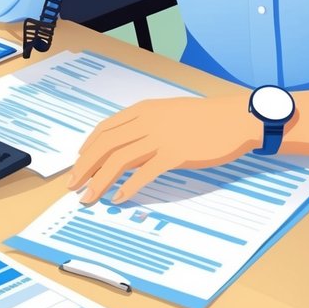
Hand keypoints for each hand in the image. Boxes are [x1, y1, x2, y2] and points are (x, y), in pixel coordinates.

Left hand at [66, 96, 263, 204]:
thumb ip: (147, 123)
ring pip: (119, 161)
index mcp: (144, 109)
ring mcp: (161, 137)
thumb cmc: (205, 117)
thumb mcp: (170, 112)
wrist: (234, 118)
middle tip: (73, 186)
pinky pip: (145, 173)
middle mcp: (147, 121)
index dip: (88, 148)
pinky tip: (119, 198)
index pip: (105, 129)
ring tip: (89, 198)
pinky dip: (128, 187)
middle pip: (106, 145)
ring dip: (99, 181)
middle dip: (85, 167)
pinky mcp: (176, 154)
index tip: (78, 164)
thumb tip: (127, 143)